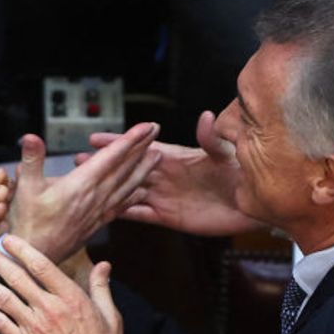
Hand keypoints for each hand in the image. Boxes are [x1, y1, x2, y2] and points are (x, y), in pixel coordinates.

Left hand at [0, 237, 126, 333]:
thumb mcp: (110, 316)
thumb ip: (101, 288)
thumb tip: (104, 264)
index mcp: (72, 299)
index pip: (42, 266)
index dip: (22, 250)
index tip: (8, 240)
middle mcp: (50, 310)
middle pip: (17, 279)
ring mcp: (35, 328)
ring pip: (4, 300)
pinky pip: (1, 324)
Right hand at [9, 122, 160, 261]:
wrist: (36, 258)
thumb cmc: (28, 224)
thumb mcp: (25, 189)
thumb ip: (31, 160)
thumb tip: (32, 137)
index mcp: (80, 185)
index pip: (111, 157)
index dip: (130, 140)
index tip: (145, 127)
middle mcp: (95, 197)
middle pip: (124, 168)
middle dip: (142, 148)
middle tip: (156, 131)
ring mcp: (99, 211)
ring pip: (127, 186)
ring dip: (143, 170)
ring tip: (157, 157)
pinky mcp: (98, 223)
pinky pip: (120, 206)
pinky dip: (132, 195)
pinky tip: (140, 192)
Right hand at [84, 111, 264, 236]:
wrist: (255, 205)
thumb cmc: (245, 172)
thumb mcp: (228, 152)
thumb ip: (212, 138)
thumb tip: (206, 117)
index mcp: (176, 157)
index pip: (140, 147)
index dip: (119, 142)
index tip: (95, 138)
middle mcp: (166, 175)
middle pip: (127, 169)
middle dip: (103, 165)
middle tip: (78, 161)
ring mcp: (166, 196)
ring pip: (129, 191)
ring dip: (107, 188)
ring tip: (83, 185)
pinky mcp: (170, 217)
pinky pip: (141, 214)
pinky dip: (124, 212)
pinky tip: (104, 212)